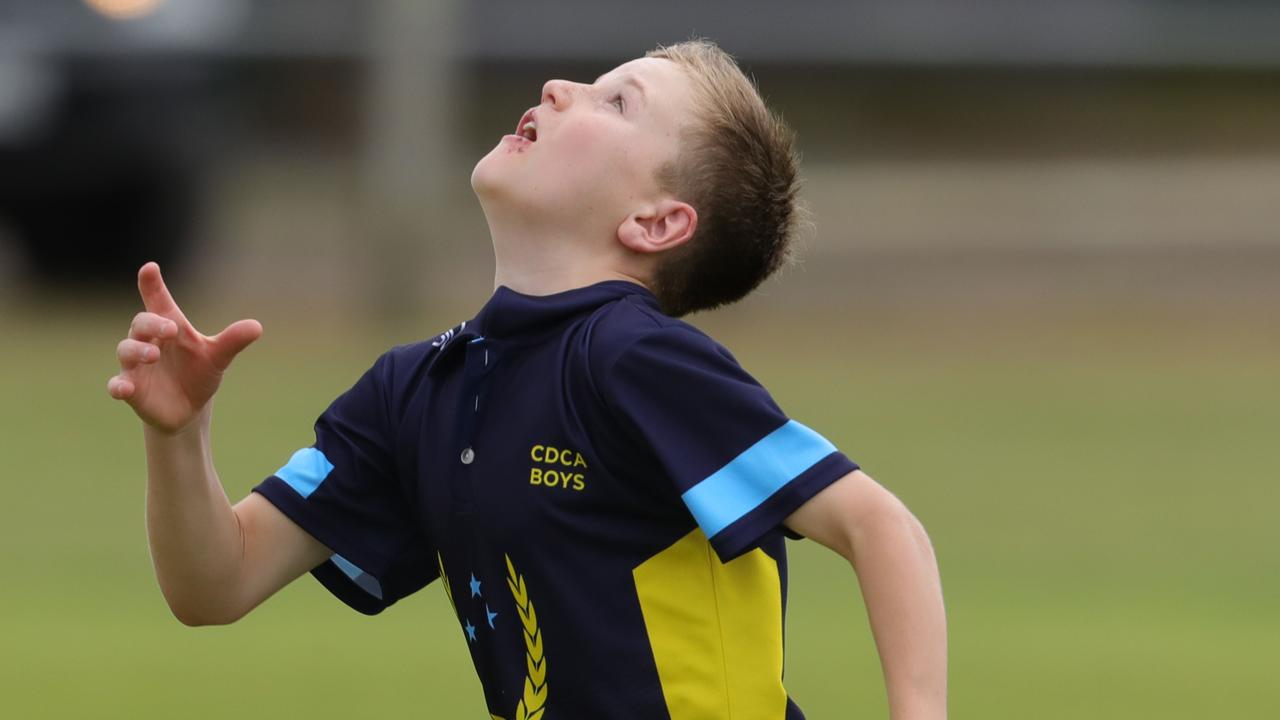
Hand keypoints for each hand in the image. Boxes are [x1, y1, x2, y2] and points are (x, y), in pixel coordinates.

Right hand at [107, 262, 262, 434]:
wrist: (189, 408)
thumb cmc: (199, 372)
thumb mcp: (218, 357)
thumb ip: (232, 341)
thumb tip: (257, 327)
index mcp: (169, 327)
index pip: (158, 301)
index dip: (152, 284)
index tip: (150, 268)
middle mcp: (148, 342)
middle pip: (141, 323)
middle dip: (152, 324)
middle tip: (170, 329)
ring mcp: (136, 366)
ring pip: (126, 350)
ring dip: (137, 351)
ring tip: (153, 355)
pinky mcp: (131, 389)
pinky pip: (117, 385)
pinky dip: (118, 385)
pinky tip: (123, 389)